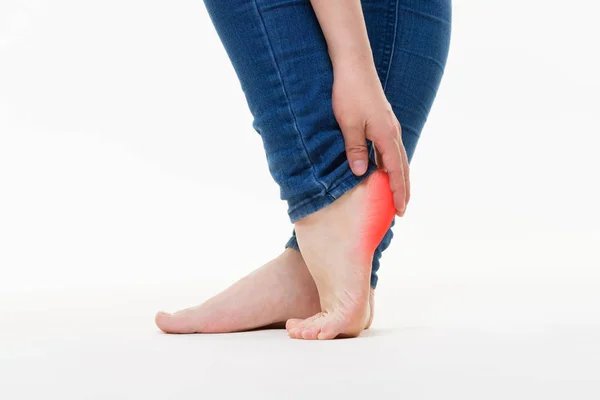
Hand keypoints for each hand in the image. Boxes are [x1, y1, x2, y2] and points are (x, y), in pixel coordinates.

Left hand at [332, 63, 409, 215]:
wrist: (354, 65)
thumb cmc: (350, 92)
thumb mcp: (348, 123)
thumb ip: (355, 148)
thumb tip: (361, 173)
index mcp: (386, 135)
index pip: (396, 170)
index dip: (398, 191)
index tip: (400, 210)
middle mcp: (392, 132)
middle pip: (402, 166)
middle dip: (403, 189)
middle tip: (401, 210)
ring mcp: (388, 126)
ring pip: (398, 157)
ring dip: (398, 177)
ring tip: (396, 194)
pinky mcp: (382, 121)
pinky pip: (390, 148)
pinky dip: (391, 163)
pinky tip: (384, 169)